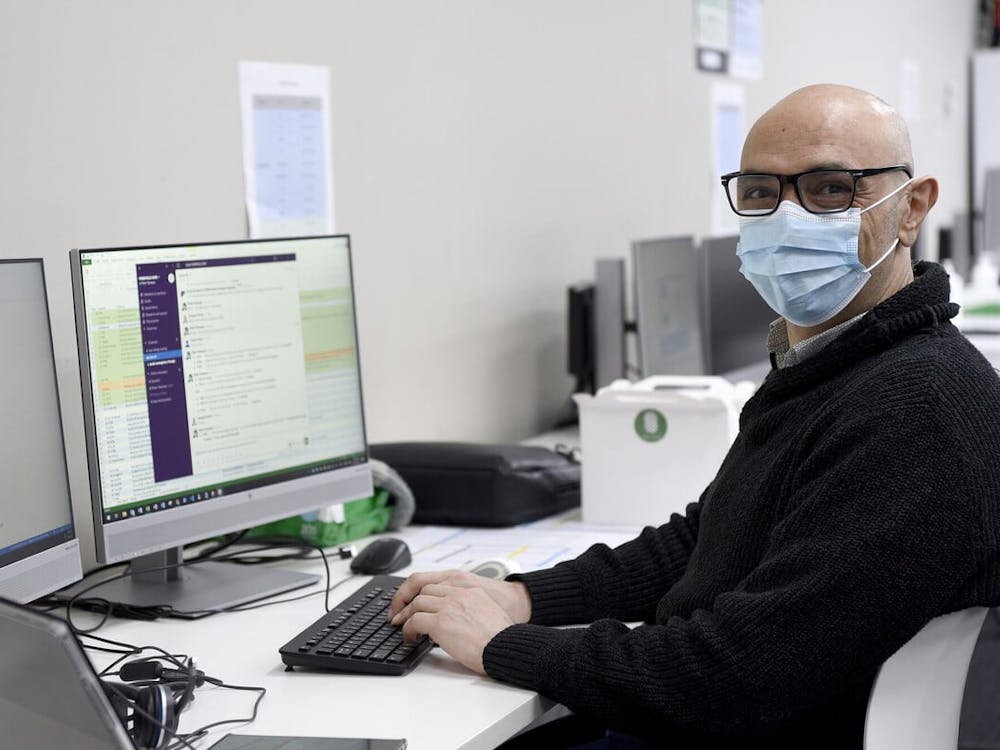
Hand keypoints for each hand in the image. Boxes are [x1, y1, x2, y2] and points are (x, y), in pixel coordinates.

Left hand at [389, 569, 531, 624]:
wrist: (507, 647)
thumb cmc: (500, 637)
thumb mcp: (487, 612)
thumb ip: (469, 608)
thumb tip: (453, 620)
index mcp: (469, 589)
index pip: (435, 582)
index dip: (417, 592)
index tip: (410, 601)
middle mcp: (458, 592)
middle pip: (423, 589)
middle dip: (407, 602)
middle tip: (399, 615)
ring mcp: (449, 606)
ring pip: (416, 603)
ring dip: (405, 616)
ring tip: (402, 627)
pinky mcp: (442, 622)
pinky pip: (415, 620)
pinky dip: (408, 629)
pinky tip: (410, 638)